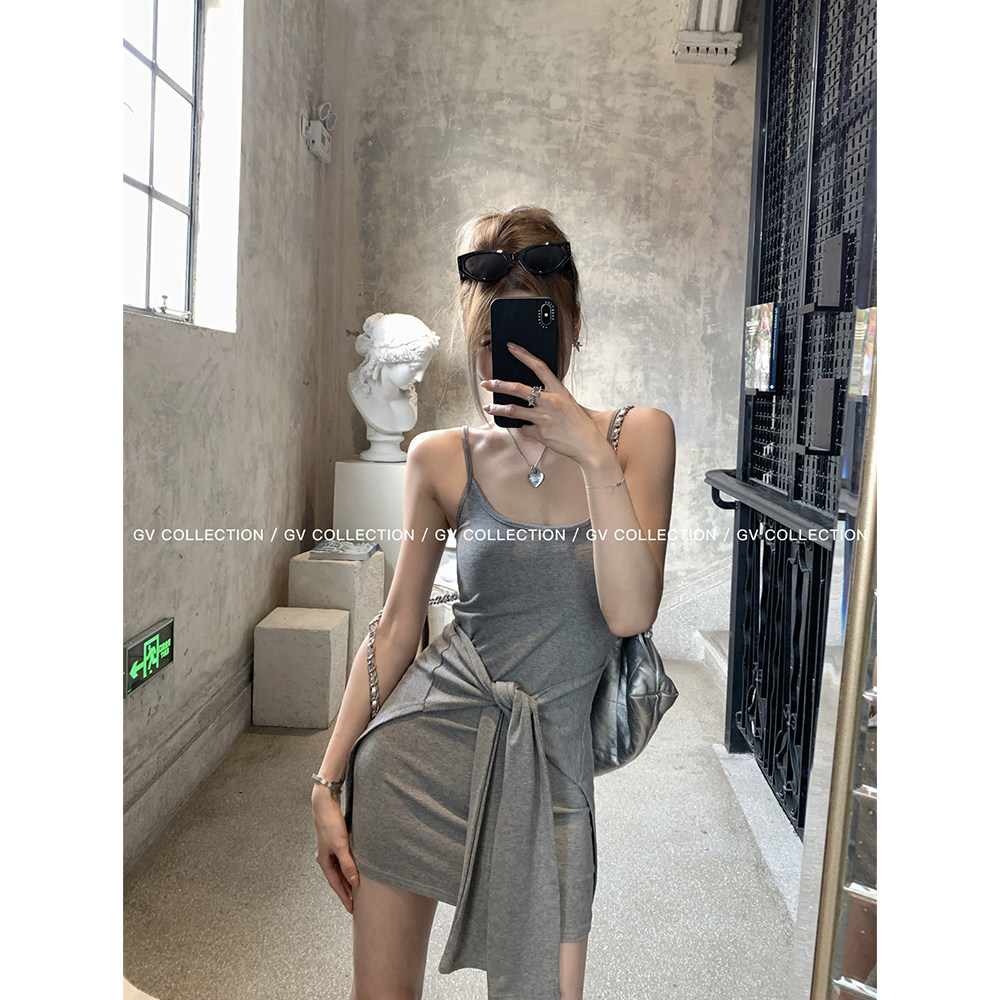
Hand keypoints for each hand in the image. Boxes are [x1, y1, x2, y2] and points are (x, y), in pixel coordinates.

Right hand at [313, 787, 359, 911]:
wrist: (325, 804)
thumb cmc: (330, 824)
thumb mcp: (341, 846)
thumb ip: (347, 864)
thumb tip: (354, 882)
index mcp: (324, 861)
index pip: (336, 884)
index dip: (344, 896)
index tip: (351, 909)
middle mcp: (325, 857)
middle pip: (337, 878)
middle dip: (345, 891)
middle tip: (355, 903)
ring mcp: (329, 849)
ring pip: (340, 869)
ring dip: (347, 878)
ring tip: (357, 889)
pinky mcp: (334, 841)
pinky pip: (342, 859)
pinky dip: (348, 866)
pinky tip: (355, 867)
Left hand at [481, 343, 607, 466]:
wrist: (587, 444)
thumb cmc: (577, 422)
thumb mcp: (567, 401)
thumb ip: (550, 395)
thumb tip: (528, 392)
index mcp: (559, 390)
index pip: (539, 367)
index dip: (524, 355)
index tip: (510, 347)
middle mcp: (551, 402)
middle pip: (518, 389)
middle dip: (499, 385)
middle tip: (486, 383)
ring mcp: (545, 418)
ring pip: (514, 411)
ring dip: (498, 409)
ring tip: (488, 408)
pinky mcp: (541, 433)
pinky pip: (524, 428)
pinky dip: (524, 428)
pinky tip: (529, 429)